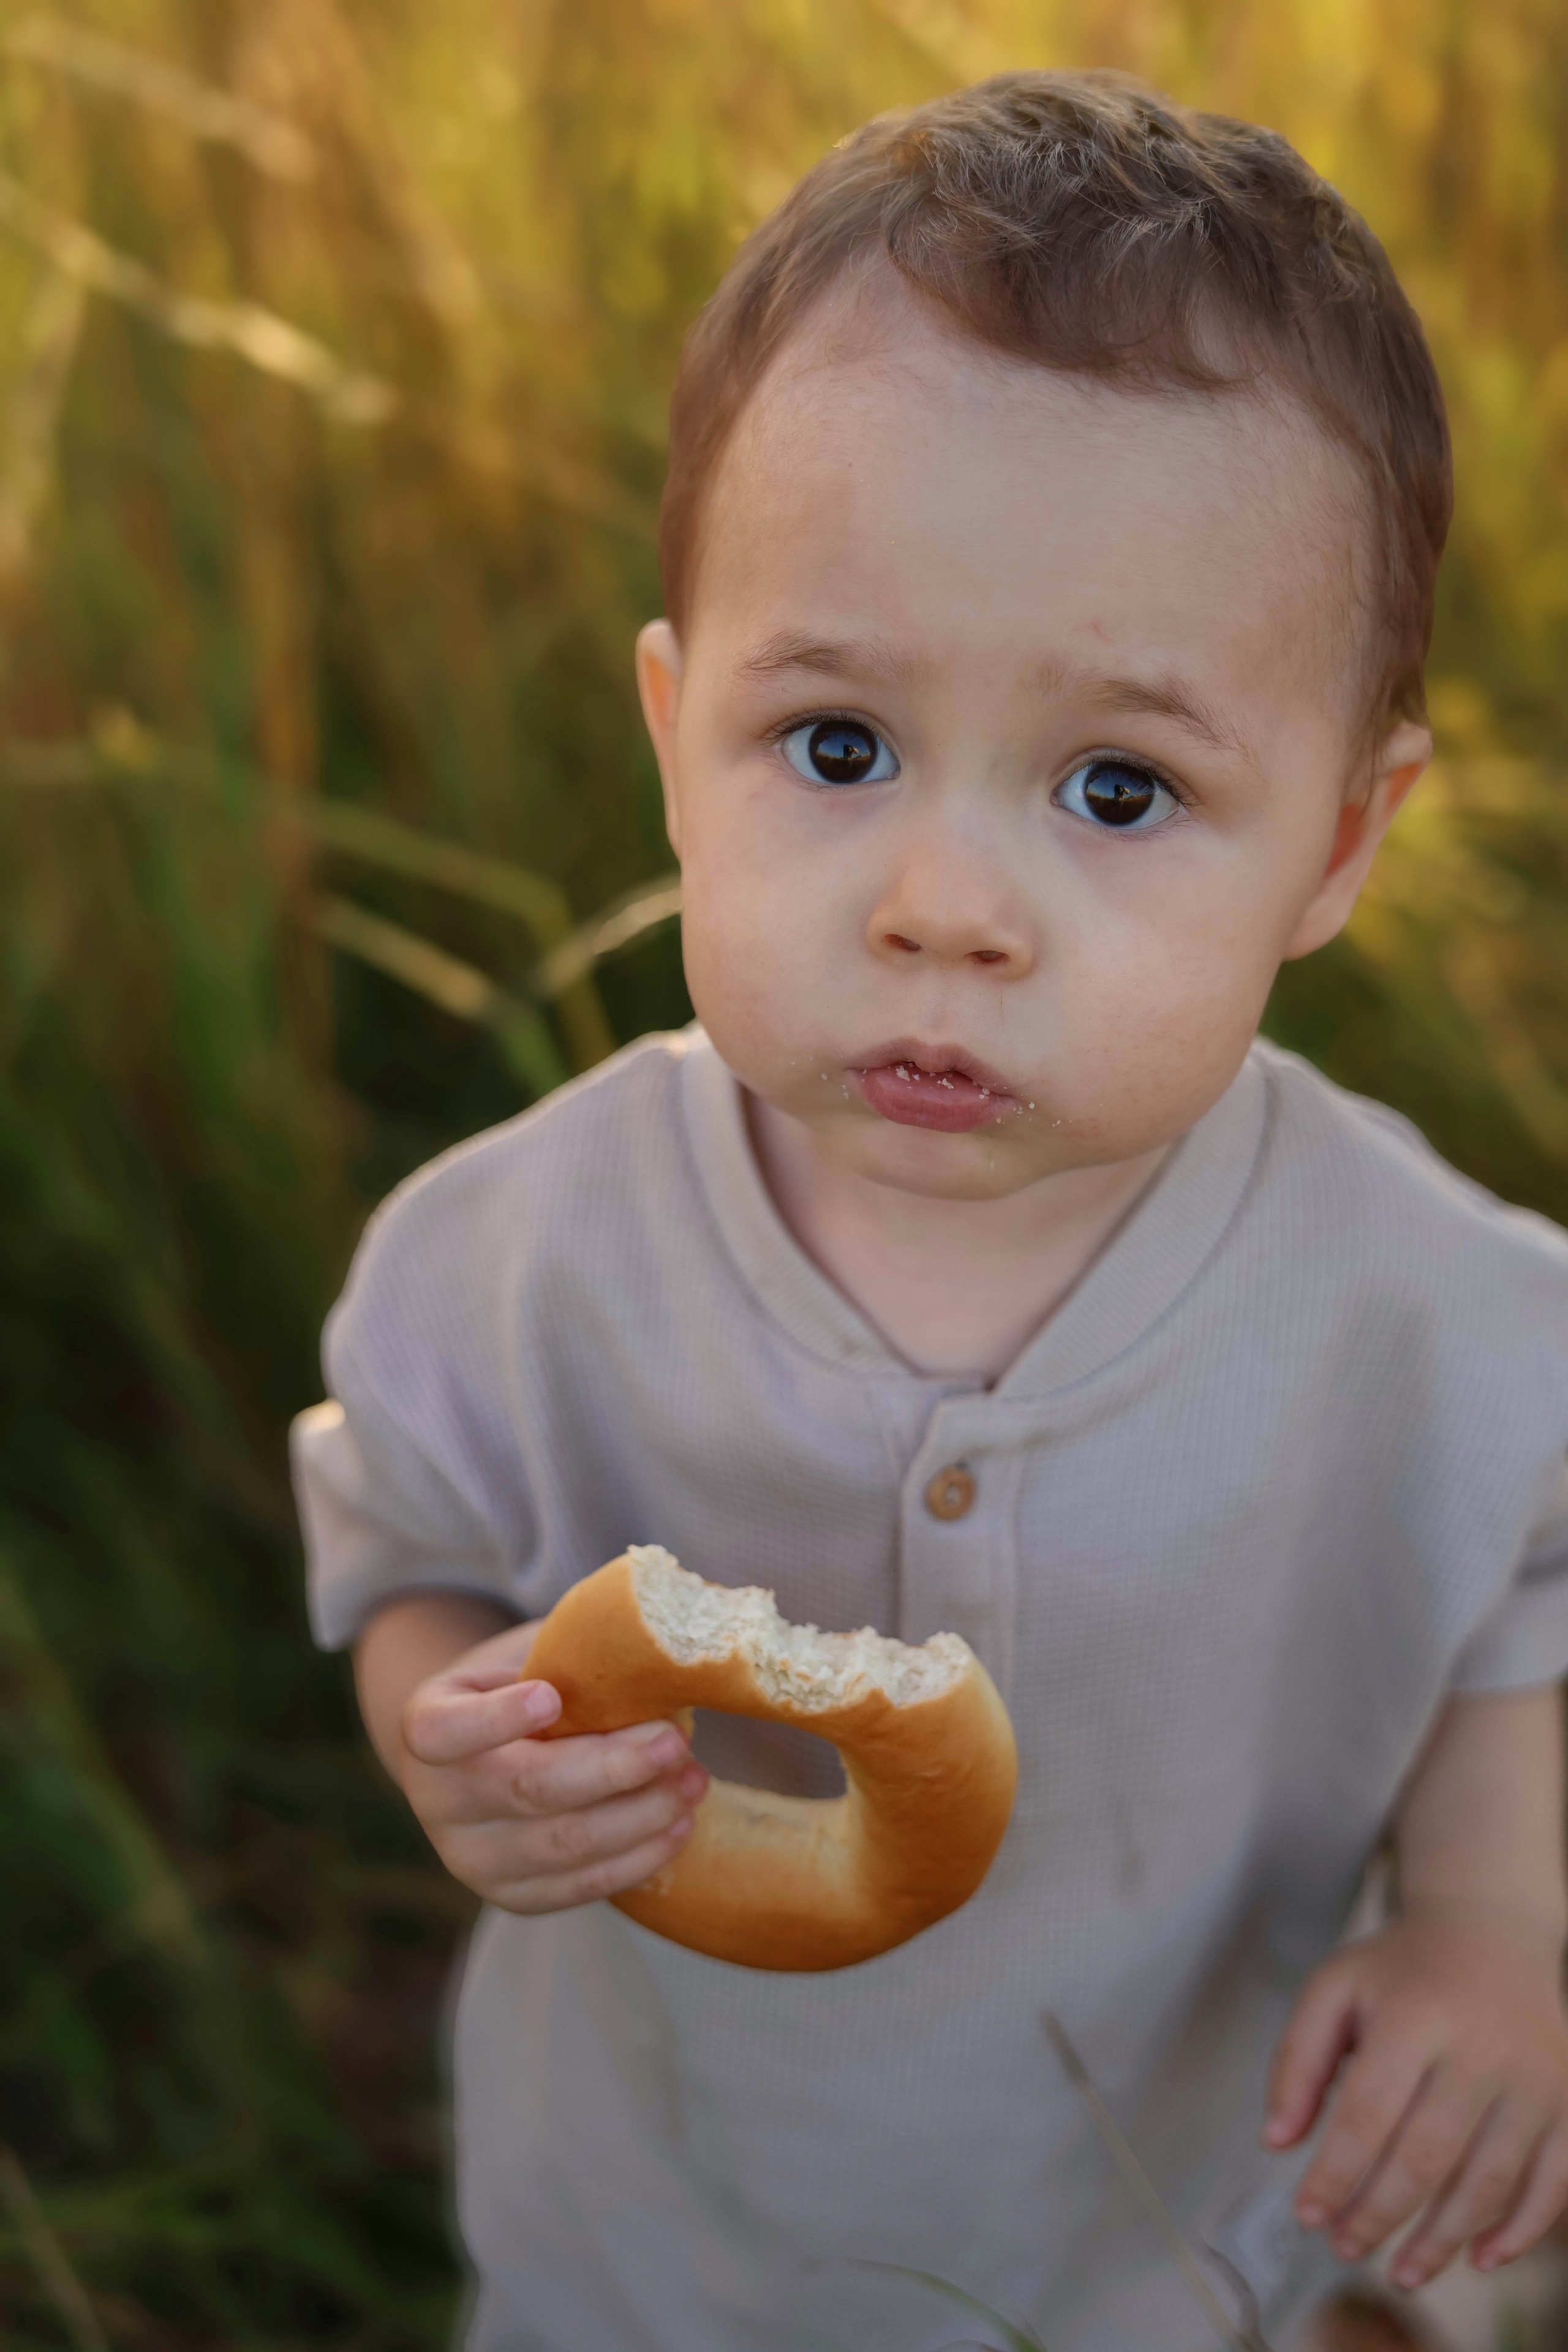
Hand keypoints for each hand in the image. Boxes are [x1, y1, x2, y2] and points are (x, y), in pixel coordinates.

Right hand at [396, 1618, 708, 1912]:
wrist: (483, 1759)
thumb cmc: (516, 1689)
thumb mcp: (524, 1657)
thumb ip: (569, 1656)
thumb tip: (657, 1652)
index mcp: (425, 1726)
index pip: (443, 1731)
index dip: (495, 1719)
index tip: (551, 1696)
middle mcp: (436, 1802)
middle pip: (526, 1789)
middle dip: (611, 1768)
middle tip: (675, 1741)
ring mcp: (471, 1859)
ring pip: (562, 1845)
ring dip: (639, 1816)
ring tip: (693, 1782)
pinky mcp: (513, 1896)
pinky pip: (580, 1886)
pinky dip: (638, 1858)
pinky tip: (679, 1825)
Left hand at [1265, 1902, 1567, 2288]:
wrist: (1490, 1931)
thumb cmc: (1400, 1970)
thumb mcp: (1333, 1990)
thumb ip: (1297, 2061)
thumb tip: (1276, 2142)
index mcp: (1414, 2015)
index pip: (1368, 2114)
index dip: (1335, 2174)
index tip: (1307, 2215)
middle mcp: (1481, 2048)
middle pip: (1426, 2157)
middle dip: (1380, 2216)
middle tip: (1345, 2248)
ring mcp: (1533, 2078)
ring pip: (1488, 2182)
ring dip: (1442, 2240)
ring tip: (1400, 2271)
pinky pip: (1553, 2184)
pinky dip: (1519, 2232)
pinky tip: (1480, 2258)